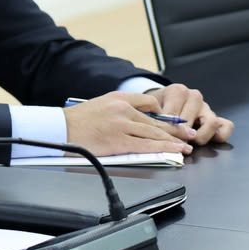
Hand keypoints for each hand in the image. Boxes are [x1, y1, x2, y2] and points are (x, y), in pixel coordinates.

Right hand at [60, 93, 193, 157]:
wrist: (58, 128)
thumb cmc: (75, 120)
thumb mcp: (99, 105)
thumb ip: (118, 110)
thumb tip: (134, 120)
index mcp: (118, 98)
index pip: (149, 102)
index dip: (162, 114)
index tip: (169, 121)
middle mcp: (122, 109)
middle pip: (156, 120)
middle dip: (176, 129)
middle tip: (190, 134)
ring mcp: (121, 125)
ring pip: (155, 133)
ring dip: (174, 140)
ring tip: (187, 146)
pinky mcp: (118, 142)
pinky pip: (146, 145)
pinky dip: (163, 148)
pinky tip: (174, 151)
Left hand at [137, 84, 232, 145]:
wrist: (165, 103)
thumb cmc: (157, 107)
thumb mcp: (150, 107)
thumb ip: (152, 116)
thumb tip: (155, 130)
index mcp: (177, 91)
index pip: (173, 114)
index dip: (166, 129)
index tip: (161, 137)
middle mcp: (194, 97)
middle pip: (191, 120)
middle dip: (181, 135)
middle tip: (174, 144)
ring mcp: (207, 107)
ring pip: (211, 122)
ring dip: (200, 136)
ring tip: (190, 143)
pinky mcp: (218, 118)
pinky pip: (227, 126)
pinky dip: (220, 135)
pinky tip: (209, 141)